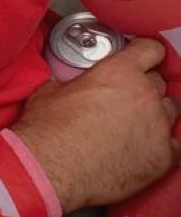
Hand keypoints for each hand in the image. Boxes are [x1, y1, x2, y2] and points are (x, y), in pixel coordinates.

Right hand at [14, 38, 179, 213]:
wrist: (51, 167)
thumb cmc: (48, 129)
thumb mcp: (50, 90)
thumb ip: (71, 79)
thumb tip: (65, 80)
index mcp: (120, 72)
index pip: (150, 49)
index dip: (144, 52)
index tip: (139, 58)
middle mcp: (146, 95)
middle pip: (158, 82)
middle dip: (143, 86)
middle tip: (123, 97)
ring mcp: (158, 127)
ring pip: (169, 111)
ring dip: (154, 114)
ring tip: (132, 124)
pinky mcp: (162, 158)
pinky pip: (174, 146)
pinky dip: (160, 145)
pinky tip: (140, 148)